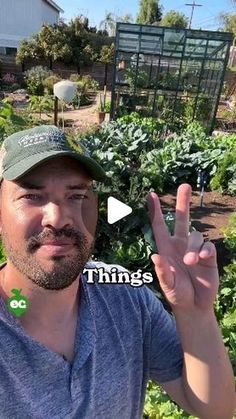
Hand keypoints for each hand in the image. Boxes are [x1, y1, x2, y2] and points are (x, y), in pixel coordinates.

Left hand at [147, 184, 218, 312]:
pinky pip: (208, 246)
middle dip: (183, 202)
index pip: (159, 226)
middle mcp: (180, 245)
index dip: (155, 211)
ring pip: (196, 235)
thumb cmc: (176, 294)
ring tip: (190, 262)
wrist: (194, 305)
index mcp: (166, 248)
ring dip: (193, 247)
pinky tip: (202, 259)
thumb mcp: (167, 284)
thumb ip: (162, 271)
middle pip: (182, 219)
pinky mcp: (209, 256)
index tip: (150, 195)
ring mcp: (195, 249)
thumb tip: (155, 257)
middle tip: (185, 185)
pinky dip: (205, 251)